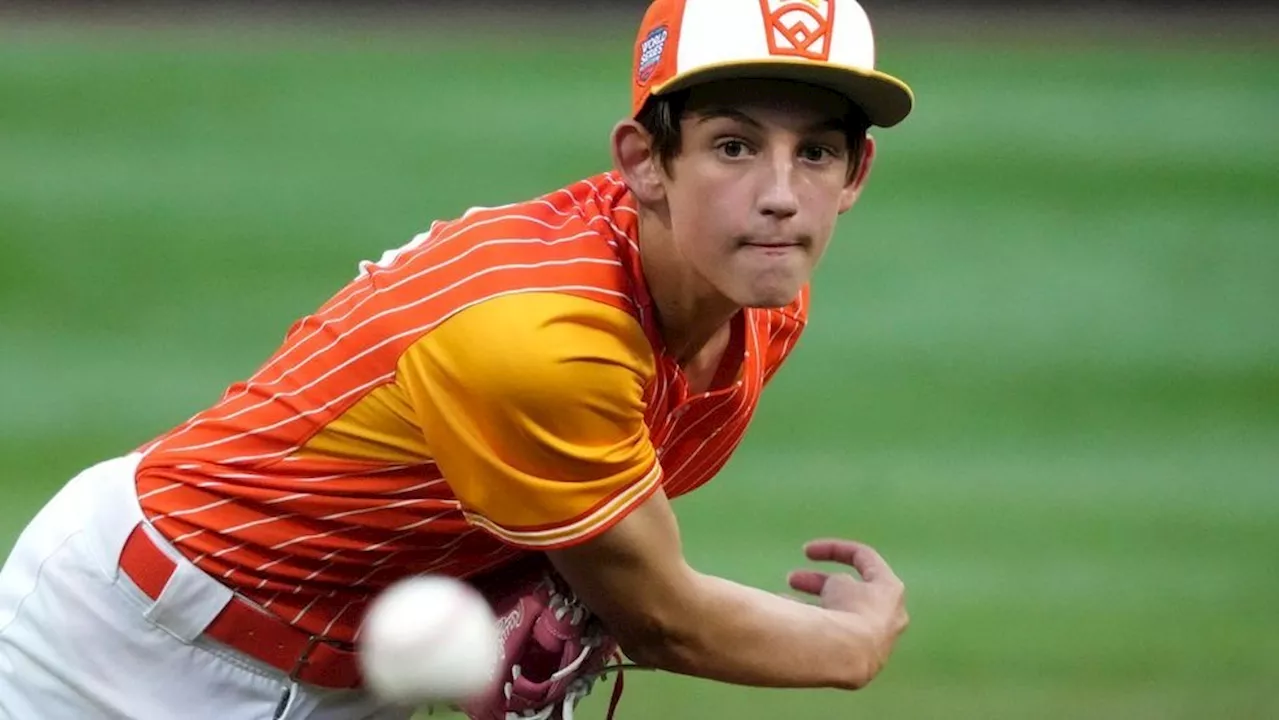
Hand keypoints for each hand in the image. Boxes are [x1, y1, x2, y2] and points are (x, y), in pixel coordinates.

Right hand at [786, 539, 908, 688]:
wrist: (849, 656)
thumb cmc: (848, 611)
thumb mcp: (839, 585)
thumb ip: (837, 583)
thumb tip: (830, 590)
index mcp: (890, 590)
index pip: (864, 558)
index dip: (833, 549)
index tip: (806, 551)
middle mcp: (887, 618)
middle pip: (850, 592)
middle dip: (820, 583)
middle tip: (792, 579)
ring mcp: (873, 643)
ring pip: (839, 615)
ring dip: (813, 606)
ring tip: (784, 601)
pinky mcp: (857, 663)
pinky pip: (834, 638)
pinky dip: (813, 628)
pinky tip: (789, 626)